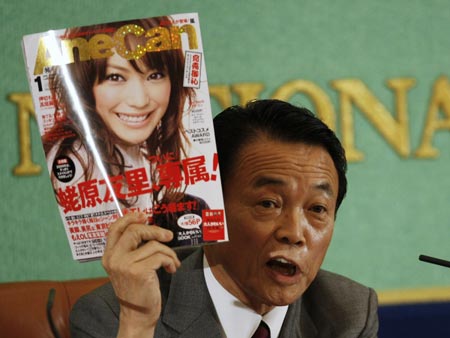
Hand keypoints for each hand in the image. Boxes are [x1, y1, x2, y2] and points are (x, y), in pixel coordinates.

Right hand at [102, 212, 180, 336]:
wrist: (137, 315)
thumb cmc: (137, 289)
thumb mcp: (128, 266)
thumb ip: (132, 249)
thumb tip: (149, 228)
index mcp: (109, 255)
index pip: (115, 228)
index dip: (130, 218)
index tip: (144, 216)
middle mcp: (113, 258)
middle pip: (135, 230)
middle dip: (155, 230)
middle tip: (168, 236)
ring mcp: (124, 265)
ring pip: (153, 244)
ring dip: (168, 252)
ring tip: (172, 261)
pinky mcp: (138, 271)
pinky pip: (160, 256)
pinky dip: (170, 260)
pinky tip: (171, 268)